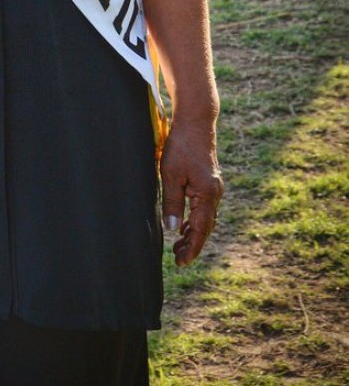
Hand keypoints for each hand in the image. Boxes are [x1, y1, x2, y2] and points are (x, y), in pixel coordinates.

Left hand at [160, 120, 223, 266]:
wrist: (196, 123)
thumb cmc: (181, 146)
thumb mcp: (170, 175)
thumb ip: (172, 203)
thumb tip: (172, 229)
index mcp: (207, 194)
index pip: (201, 229)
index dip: (192, 247)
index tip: (182, 262)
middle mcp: (215, 193)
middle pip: (206, 226)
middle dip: (192, 243)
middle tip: (177, 258)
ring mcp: (214, 187)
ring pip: (205, 218)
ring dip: (193, 232)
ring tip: (179, 246)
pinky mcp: (209, 181)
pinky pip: (204, 207)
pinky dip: (195, 219)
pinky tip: (185, 225)